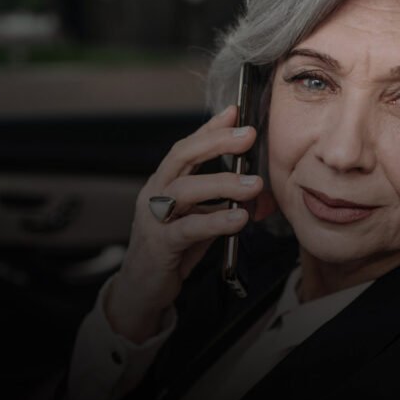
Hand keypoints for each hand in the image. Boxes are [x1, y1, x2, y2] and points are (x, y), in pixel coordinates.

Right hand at [106, 105, 275, 342]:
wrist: (142, 289)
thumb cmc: (171, 250)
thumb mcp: (200, 221)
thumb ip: (221, 204)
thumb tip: (257, 190)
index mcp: (164, 183)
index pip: (186, 147)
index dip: (209, 128)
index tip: (235, 111)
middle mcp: (155, 193)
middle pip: (182, 157)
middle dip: (216, 143)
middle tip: (249, 135)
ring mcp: (153, 218)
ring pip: (185, 190)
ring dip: (222, 184)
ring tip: (255, 185)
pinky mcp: (160, 244)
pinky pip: (188, 229)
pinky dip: (215, 222)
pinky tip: (239, 220)